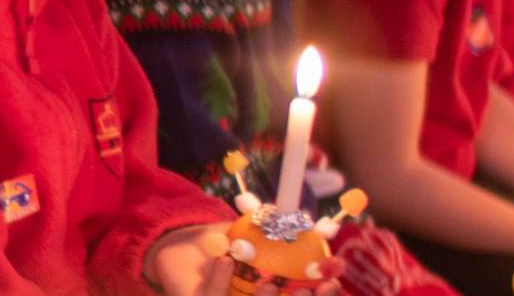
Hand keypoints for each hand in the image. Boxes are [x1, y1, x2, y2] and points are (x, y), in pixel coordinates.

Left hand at [146, 224, 336, 295]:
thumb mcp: (257, 230)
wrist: (180, 243)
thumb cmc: (227, 240)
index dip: (324, 293)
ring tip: (269, 283)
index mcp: (276, 291)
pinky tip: (224, 261)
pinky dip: (218, 283)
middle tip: (309, 289)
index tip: (334, 277)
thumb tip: (325, 224)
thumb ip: (284, 230)